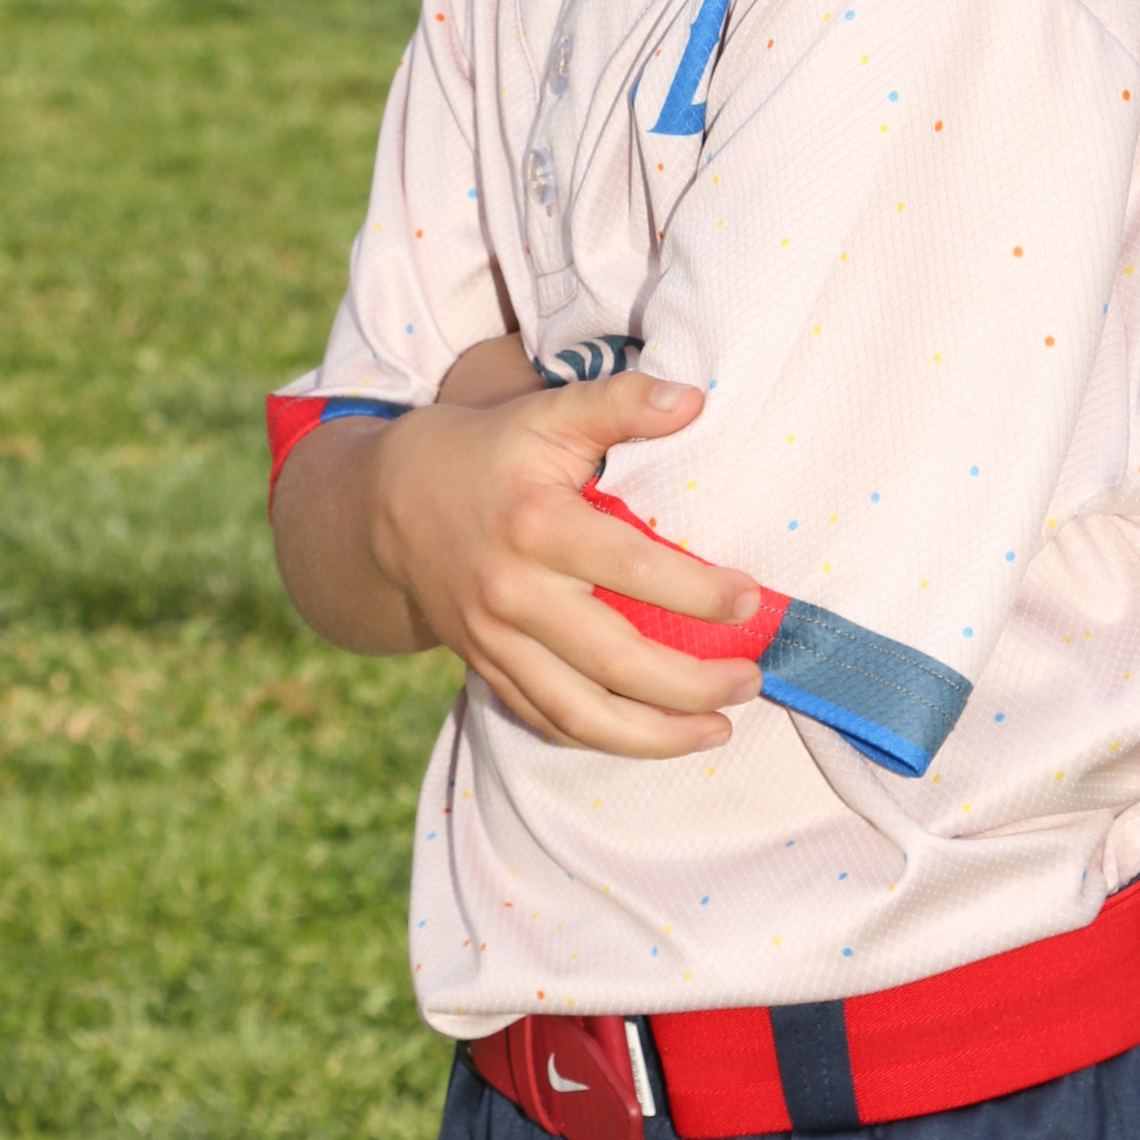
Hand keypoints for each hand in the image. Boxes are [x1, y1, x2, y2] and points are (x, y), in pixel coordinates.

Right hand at [371, 371, 764, 757]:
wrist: (388, 504)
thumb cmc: (488, 452)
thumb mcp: (548, 413)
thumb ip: (620, 402)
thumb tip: (693, 399)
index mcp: (536, 526)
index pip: (630, 568)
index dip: (697, 591)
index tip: (751, 600)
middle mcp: (513, 595)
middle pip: (612, 661)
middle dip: (691, 684)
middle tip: (750, 680)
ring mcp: (495, 642)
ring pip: (579, 715)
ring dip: (655, 736)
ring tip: (717, 728)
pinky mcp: (485, 669)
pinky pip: (547, 722)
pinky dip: (603, 741)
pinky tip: (653, 736)